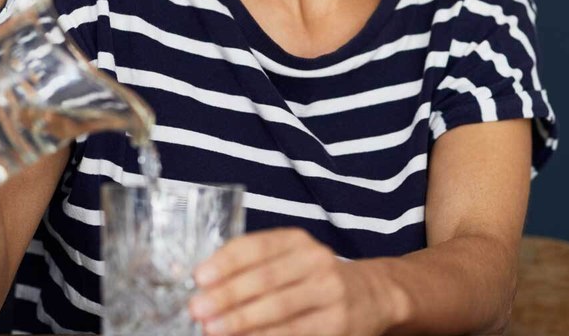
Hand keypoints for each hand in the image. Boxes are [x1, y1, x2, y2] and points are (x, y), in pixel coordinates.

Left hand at [188, 228, 403, 335]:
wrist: (370, 295)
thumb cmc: (312, 277)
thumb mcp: (289, 258)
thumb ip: (252, 266)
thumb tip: (204, 286)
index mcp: (298, 241)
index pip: (257, 246)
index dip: (227, 261)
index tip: (199, 276)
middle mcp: (316, 262)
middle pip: (265, 278)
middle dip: (227, 295)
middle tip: (197, 308)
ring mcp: (329, 294)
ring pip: (279, 308)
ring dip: (241, 320)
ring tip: (211, 328)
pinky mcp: (335, 326)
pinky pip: (293, 333)